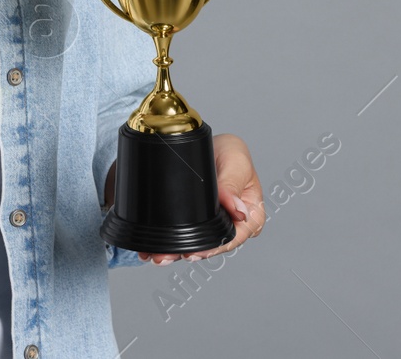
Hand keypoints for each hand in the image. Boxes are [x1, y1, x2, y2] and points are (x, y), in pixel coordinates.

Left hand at [137, 132, 265, 264]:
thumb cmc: (230, 152)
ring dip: (172, 251)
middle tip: (163, 257)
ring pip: (192, 242)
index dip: (212, 247)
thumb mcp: (236, 162)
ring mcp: (212, 223)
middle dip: (185, 252)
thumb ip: (233, 185)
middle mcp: (232, 224)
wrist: (207, 142)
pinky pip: (180, 232)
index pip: (232, 238)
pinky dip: (165, 240)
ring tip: (152, 255)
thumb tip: (238, 211)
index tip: (193, 252)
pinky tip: (149, 248)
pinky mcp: (194, 218)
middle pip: (209, 245)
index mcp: (251, 215)